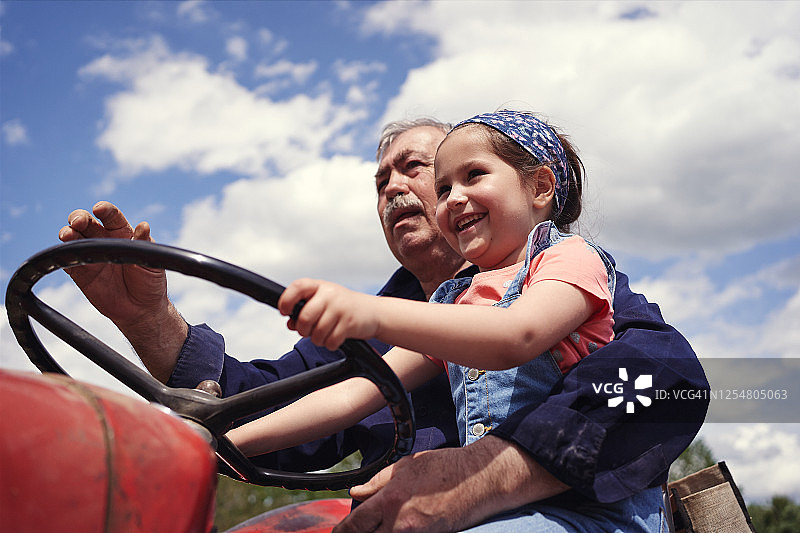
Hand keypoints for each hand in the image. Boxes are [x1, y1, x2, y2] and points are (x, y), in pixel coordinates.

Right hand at [58, 201, 165, 326]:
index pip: (112, 216)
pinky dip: (62, 255)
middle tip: (78, 222)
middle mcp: (103, 240)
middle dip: (79, 217)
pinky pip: (67, 260)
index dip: (105, 210)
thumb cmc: (150, 282)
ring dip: (68, 233)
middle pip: (87, 222)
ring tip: (68, 235)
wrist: (141, 309)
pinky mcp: (79, 272)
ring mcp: (90, 255)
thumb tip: (143, 225)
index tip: (100, 209)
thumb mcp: (151, 262)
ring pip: (73, 238)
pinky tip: (63, 254)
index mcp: (123, 233)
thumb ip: (144, 244)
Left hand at [278, 278, 377, 349]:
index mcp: (320, 286)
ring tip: (324, 335)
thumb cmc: (343, 307)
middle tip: (307, 331)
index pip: (298, 287)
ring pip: (317, 332)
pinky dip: (330, 344)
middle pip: (305, 317)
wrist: (373, 312)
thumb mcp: (324, 302)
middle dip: (303, 330)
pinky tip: (335, 338)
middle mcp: (330, 294)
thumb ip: (305, 310)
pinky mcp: (349, 323)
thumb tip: (290, 323)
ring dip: (318, 339)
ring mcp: (340, 308)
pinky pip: (330, 341)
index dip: (286, 300)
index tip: (284, 311)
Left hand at [332, 436, 568, 532]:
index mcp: (391, 499)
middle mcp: (400, 522)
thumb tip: (356, 493)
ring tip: (378, 526)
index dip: (342, 532)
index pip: (355, 525)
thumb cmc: (445, 467)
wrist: (479, 479)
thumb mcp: (406, 465)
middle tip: (359, 529)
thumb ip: (378, 482)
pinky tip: (396, 528)